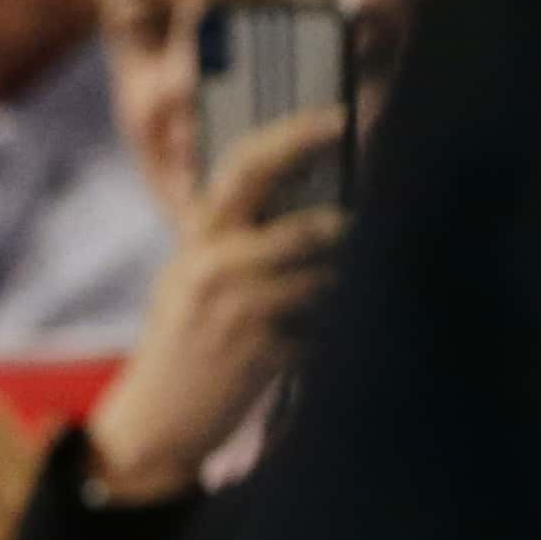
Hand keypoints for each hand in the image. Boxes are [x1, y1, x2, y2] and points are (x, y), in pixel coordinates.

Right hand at [86, 108, 344, 504]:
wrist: (154, 422)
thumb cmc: (184, 346)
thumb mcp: (190, 282)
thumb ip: (235, 241)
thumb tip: (316, 201)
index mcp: (196, 243)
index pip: (243, 168)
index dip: (296, 137)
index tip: (340, 117)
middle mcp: (212, 269)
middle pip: (298, 223)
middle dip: (349, 212)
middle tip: (386, 200)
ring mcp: (237, 313)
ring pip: (327, 277)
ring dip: (353, 278)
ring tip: (365, 278)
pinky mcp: (261, 353)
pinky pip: (324, 327)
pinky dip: (339, 329)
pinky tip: (339, 334)